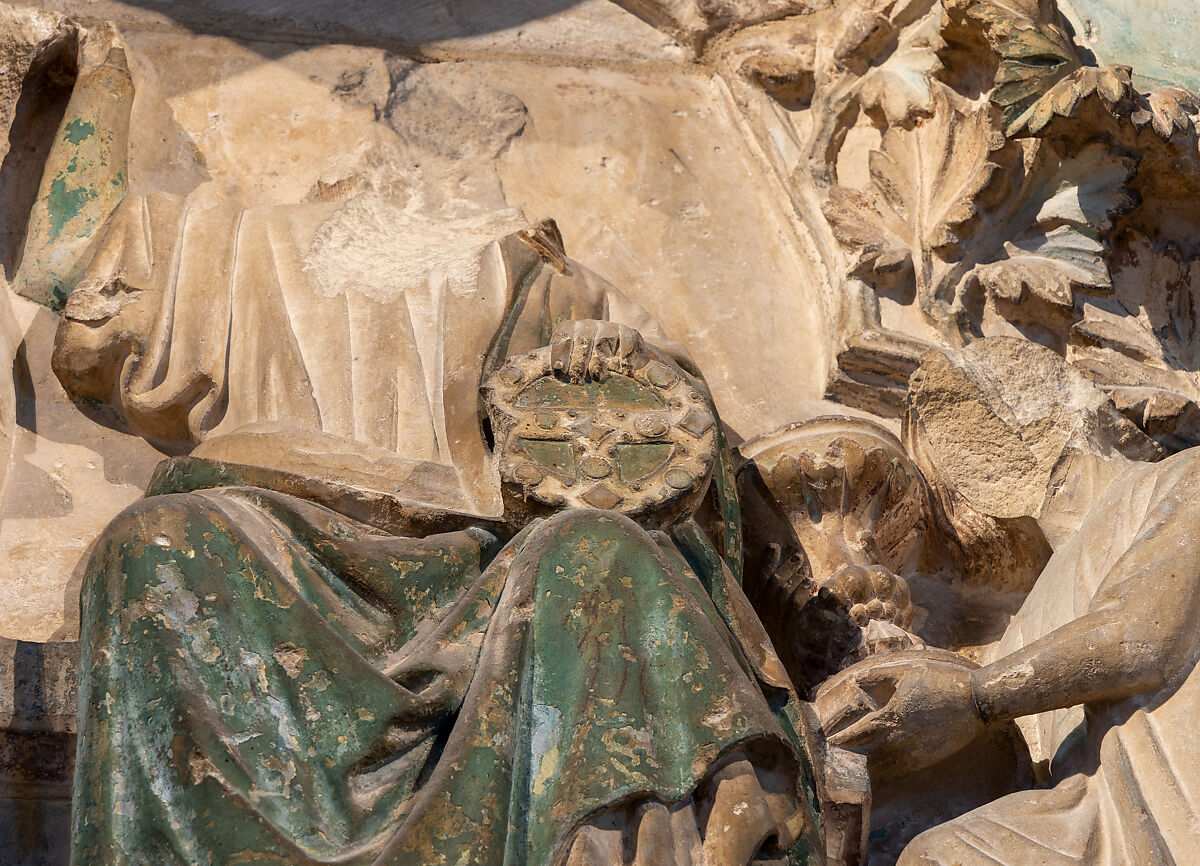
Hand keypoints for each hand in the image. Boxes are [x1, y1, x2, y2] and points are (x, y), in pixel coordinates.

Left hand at [550, 320, 648, 382]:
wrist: (622, 355)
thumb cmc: (587, 363)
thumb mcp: (566, 363)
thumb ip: (551, 366)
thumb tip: (525, 374)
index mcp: (570, 330)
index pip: (562, 334)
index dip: (560, 351)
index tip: (559, 369)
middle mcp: (588, 325)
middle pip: (582, 338)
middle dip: (578, 361)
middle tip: (577, 381)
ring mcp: (608, 327)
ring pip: (602, 340)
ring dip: (599, 360)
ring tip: (597, 377)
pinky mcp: (628, 332)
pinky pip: (626, 339)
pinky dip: (624, 355)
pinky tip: (623, 370)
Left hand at [815, 653, 984, 779]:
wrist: (976, 702)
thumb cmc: (940, 681)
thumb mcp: (906, 671)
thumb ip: (877, 676)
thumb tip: (854, 681)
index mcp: (892, 714)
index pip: (859, 730)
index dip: (841, 736)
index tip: (828, 740)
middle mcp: (901, 736)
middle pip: (867, 749)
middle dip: (850, 752)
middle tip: (833, 755)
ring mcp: (915, 750)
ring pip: (883, 762)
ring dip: (866, 763)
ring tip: (852, 764)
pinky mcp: (928, 757)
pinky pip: (902, 767)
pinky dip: (888, 769)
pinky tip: (880, 769)